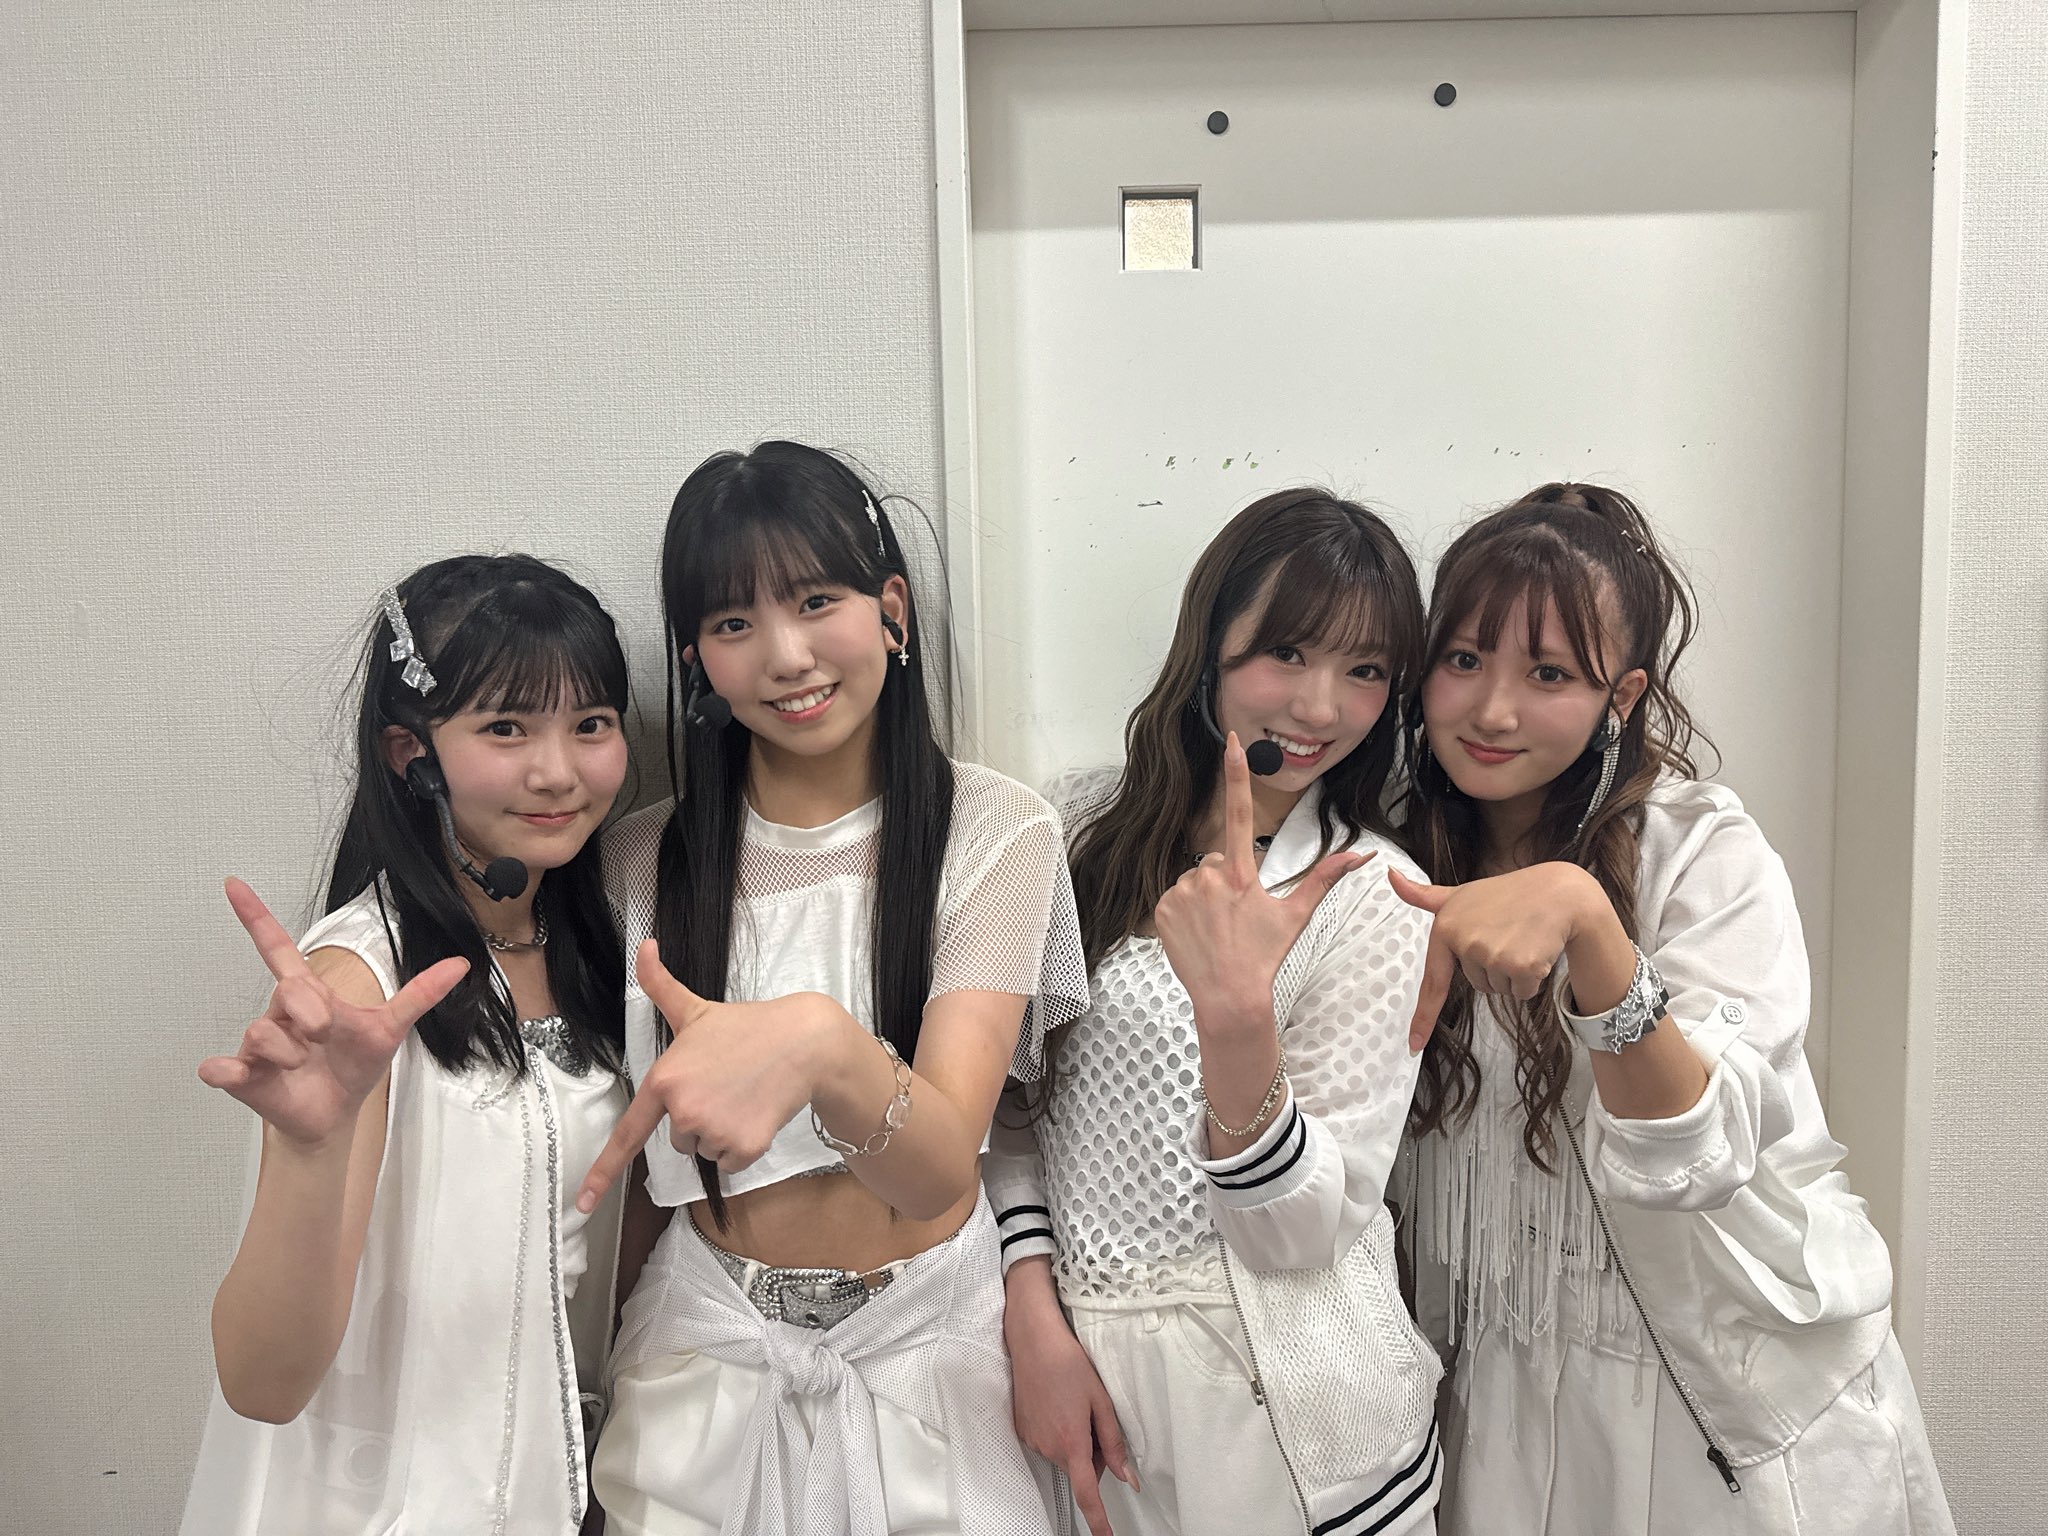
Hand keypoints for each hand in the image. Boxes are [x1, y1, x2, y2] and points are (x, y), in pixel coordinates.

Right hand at [197, 878, 468, 1147]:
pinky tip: (237, 1074)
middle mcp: (279, 1013)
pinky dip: (224, 1070)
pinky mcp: (243, 1076)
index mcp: (309, 995)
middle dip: (311, 1012)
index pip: (278, 948)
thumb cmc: (354, 1066)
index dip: (257, 917)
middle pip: (286, 988)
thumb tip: (461, 964)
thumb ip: (420, 994)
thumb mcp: (389, 1028)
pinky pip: (220, 1067)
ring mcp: (257, 1045)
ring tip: (303, 1065)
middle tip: (325, 1034)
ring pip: (262, 1030)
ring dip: (290, 1051)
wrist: (336, 1116)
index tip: (234, 883)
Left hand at [577, 940, 836, 1211]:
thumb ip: (660, 984)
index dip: (602, 1172)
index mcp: (665, 1080)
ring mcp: (715, 1131)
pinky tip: (756, 1113)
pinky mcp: (745, 1147)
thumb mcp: (696, 1008)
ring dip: (721, 1133)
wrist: (801, 1042)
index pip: (628, 1134)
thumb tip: (643, 943)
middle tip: (724, 1086)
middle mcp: (685, 1110)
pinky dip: (743, 1145)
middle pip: (679, 1139)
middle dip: (698, 1120)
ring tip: (742, 1096)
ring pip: (705, 1151)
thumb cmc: (744, 1026)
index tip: (582, 1204)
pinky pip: (730, 1164)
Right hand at [1004, 1262, 1134, 1535]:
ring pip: (1065, 1454)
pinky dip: (1057, 1430)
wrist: (1033, 1340)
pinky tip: (1057, 1401)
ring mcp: (1032, 1440)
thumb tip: (1127, 1477)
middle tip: (1096, 1416)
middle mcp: (1048, 1447)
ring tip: (1073, 1402)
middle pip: (1081, 1468)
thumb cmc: (1069, 1364)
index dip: (1099, 1520)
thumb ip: (1114, 1443)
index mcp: (1072, 1443)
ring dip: (1075, 1439)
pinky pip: (1047, 1442)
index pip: (1088, 1493)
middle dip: (1094, 1453)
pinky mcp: (1022, 1429)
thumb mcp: (1100, 1401)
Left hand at [1154, 733, 1369, 1034]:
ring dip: (1203, 896)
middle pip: (1217, 859)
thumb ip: (1324, 878)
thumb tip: (1361, 855)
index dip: (1236, 773)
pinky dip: (1184, 911)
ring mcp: (1181, 892)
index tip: (1230, 740)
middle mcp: (1209, 876)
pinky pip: (1174, 897)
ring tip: (1216, 928)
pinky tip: (1198, 934)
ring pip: (1195, 879)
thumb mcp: (1295, 915)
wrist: (1228, 997)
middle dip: (1225, 879)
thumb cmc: (1264, 956)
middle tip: (1234, 915)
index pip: (1241, 812)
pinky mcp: (1161, 908)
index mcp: (1243, 873)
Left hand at [1389, 862, 1603, 1049]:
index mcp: (1446, 928)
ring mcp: (1493, 955)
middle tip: (1506, 936)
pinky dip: (1532, 978)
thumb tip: (1390, 875)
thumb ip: (1424, 895)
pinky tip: (1537, 949)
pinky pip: (1522, 993)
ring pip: (1500, 990)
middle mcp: (1466, 943)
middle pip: (1477, 984)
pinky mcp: (1522, 966)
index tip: (1413, 1046)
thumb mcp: (1461, 893)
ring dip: (1513, 973)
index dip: (1423, 1018)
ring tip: (1521, 939)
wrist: (1557, 893)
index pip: (1432, 982)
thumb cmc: (1506, 894)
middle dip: (1493, 967)